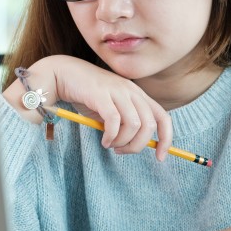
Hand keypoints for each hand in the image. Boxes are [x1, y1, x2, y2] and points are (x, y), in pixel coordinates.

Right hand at [3, 56, 173, 160]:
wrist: (64, 73)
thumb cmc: (87, 94)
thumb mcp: (112, 108)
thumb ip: (126, 122)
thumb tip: (136, 144)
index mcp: (137, 94)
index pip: (163, 117)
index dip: (166, 138)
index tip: (160, 157)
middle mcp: (131, 91)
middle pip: (149, 124)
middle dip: (139, 145)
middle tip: (122, 151)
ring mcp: (117, 91)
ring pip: (134, 125)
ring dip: (123, 142)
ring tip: (110, 145)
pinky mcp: (101, 95)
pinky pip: (114, 121)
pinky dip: (111, 136)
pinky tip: (104, 140)